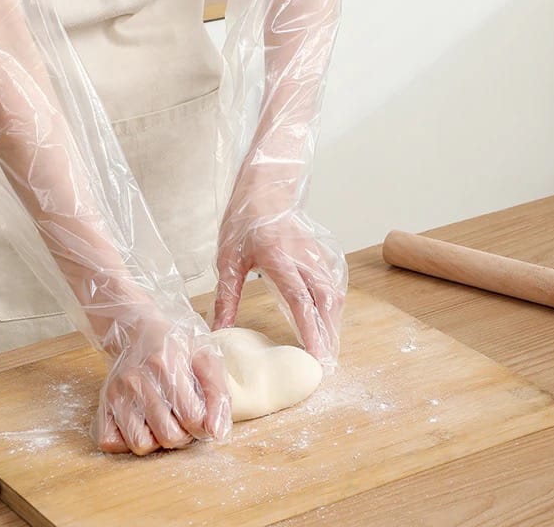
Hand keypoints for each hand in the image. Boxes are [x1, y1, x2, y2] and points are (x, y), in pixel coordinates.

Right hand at [91, 312, 231, 455]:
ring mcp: (117, 392)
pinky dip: (127, 441)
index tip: (200, 413)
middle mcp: (137, 379)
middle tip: (181, 417)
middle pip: (168, 436)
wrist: (138, 330)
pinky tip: (140, 424)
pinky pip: (111, 442)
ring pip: (140, 444)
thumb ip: (218, 394)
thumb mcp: (206, 358)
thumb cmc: (176, 346)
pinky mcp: (104, 403)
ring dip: (156, 440)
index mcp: (166, 364)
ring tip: (162, 420)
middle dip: (182, 434)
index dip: (203, 424)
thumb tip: (216, 432)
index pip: (192, 418)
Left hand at [212, 179, 345, 365]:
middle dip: (328, 334)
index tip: (317, 355)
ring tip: (329, 349)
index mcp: (279, 259)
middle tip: (327, 364)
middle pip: (325, 302)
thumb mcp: (228, 258)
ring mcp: (315, 254)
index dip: (310, 330)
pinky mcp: (320, 253)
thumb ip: (226, 295)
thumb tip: (219, 328)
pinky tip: (329, 321)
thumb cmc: (243, 221)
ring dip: (333, 322)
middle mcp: (303, 258)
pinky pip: (333, 284)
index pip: (300, 300)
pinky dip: (334, 306)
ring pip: (333, 294)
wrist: (264, 189)